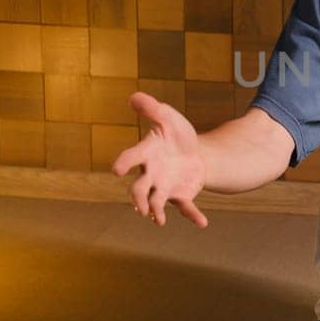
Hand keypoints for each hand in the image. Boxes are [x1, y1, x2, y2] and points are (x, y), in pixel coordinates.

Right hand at [111, 92, 210, 227]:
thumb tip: (134, 96)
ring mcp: (165, 187)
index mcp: (146, 153)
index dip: (123, 163)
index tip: (116, 169)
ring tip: (159, 221)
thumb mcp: (168, 117)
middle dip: (138, 198)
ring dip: (157, 211)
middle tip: (140, 208)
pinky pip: (186, 208)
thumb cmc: (175, 134)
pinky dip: (194, 216)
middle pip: (139, 189)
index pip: (132, 157)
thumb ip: (153, 108)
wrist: (194, 152)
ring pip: (157, 202)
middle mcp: (151, 174)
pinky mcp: (181, 196)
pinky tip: (203, 223)